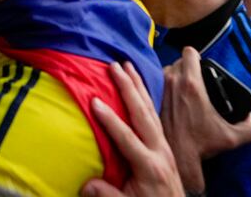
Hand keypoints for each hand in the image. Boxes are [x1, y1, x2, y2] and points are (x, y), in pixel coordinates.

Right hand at [81, 62, 183, 196]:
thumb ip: (108, 195)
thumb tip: (86, 184)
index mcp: (149, 166)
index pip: (127, 137)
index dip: (110, 119)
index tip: (94, 101)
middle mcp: (159, 150)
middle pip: (143, 114)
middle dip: (129, 88)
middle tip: (115, 66)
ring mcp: (163, 145)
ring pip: (150, 110)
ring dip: (138, 86)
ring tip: (127, 66)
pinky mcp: (164, 143)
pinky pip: (154, 115)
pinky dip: (145, 97)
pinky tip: (138, 86)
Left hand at [161, 47, 250, 192]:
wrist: (176, 157)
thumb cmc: (201, 146)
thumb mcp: (234, 138)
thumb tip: (250, 116)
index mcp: (191, 84)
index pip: (189, 52)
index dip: (196, 56)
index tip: (200, 65)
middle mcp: (172, 82)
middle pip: (177, 61)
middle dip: (186, 67)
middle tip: (193, 80)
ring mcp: (158, 89)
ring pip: (165, 71)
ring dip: (172, 76)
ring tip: (180, 89)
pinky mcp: (149, 98)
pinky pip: (153, 82)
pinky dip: (160, 87)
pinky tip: (167, 97)